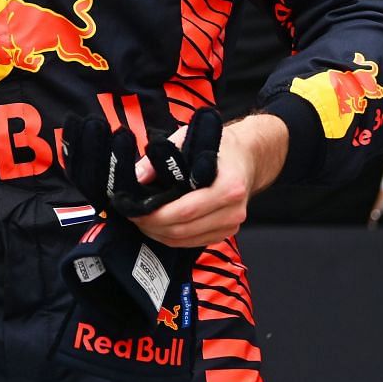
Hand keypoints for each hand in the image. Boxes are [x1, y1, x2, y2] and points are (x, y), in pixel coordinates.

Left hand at [131, 114, 286, 248]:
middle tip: (134, 216)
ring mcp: (232, 224)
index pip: (186, 210)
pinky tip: (160, 226)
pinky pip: (195, 242)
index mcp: (228, 187)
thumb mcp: (187, 140)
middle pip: (184, 229)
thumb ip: (160, 159)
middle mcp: (233, 210)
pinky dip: (174, 238)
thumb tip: (137, 177)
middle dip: (154, 226)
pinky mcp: (227, 231)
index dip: (157, 215)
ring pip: (187, 240)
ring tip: (143, 221)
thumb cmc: (219, 146)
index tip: (136, 211)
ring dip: (161, 234)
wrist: (248, 157)